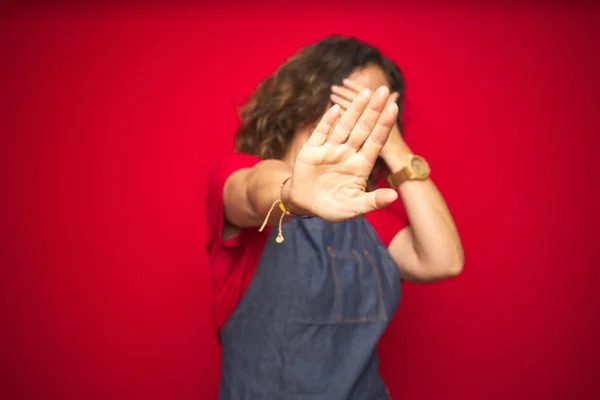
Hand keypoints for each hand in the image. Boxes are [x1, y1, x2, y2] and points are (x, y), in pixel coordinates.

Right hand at [288, 86, 398, 221]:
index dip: (383, 125)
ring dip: (354, 110)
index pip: (375, 141)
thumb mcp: (354, 207)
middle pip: (363, 128)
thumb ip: (373, 201)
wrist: (305, 205)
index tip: (393, 108)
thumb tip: (394, 196)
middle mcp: (348, 153)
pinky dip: (328, 122)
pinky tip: (336, 109)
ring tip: (365, 93)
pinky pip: (321, 133)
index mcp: (361, 165)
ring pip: (344, 126)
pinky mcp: (312, 150)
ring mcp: (330, 149)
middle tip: (383, 90)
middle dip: (373, 110)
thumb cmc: (333, 207)